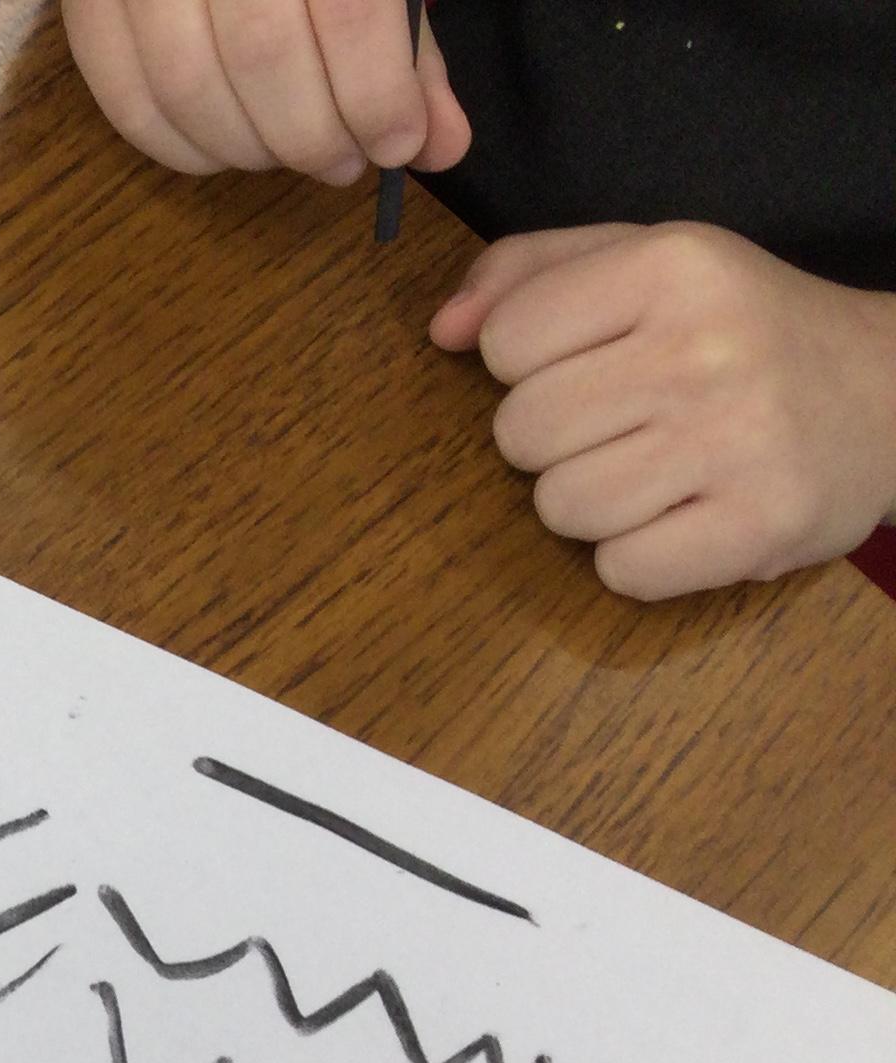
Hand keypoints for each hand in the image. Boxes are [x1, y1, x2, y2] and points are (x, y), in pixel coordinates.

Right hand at [62, 0, 469, 183]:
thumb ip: (404, 41)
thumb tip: (436, 143)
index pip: (346, 9)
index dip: (376, 93)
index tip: (397, 145)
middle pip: (262, 54)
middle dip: (311, 134)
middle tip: (341, 163)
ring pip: (187, 85)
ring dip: (246, 148)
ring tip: (284, 154)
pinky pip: (122, 93)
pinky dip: (175, 145)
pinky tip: (221, 152)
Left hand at [432, 225, 895, 599]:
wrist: (893, 391)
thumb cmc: (742, 328)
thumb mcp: (649, 261)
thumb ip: (532, 273)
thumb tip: (442, 328)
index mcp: (674, 265)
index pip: (504, 340)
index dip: (529, 364)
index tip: (593, 362)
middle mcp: (705, 348)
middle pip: (519, 432)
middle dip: (553, 440)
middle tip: (626, 423)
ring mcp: (737, 441)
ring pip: (560, 507)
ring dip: (593, 502)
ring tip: (659, 468)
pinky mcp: (759, 526)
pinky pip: (620, 570)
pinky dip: (639, 557)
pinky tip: (687, 515)